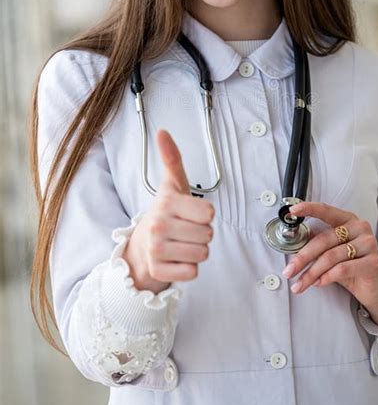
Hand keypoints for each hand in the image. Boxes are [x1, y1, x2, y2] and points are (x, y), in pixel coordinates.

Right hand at [123, 130, 214, 293]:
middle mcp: (159, 226)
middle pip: (208, 235)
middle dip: (201, 234)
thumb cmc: (166, 213)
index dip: (204, 214)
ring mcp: (157, 250)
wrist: (141, 246)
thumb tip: (162, 131)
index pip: (209, 212)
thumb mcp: (173, 185)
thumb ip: (172, 158)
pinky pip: (192, 272)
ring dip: (196, 251)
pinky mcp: (159, 271)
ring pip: (203, 254)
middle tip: (184, 230)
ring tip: (180, 243)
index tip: (190, 213)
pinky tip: (176, 259)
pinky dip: (188, 268)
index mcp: (167, 203)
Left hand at [282, 202, 377, 328]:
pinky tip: (319, 283)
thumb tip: (294, 243)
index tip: (293, 211)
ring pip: (330, 257)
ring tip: (301, 283)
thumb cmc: (352, 267)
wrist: (376, 289)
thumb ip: (318, 244)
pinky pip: (342, 269)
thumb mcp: (332, 252)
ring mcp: (368, 244)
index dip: (309, 209)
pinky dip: (327, 277)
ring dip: (312, 273)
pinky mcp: (372, 262)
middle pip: (323, 240)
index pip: (326, 211)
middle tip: (289, 271)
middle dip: (303, 257)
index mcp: (348, 220)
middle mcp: (359, 228)